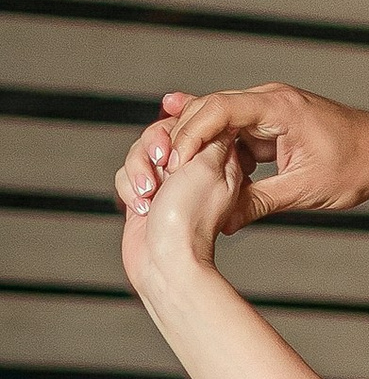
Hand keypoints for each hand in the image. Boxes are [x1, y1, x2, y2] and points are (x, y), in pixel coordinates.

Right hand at [116, 84, 368, 226]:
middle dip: (180, 135)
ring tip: (163, 166)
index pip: (219, 109)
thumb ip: (260, 203)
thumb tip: (221, 222)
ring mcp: (268, 109)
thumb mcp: (307, 191)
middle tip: (156, 165)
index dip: (190, 134)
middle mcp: (269, 100)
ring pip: (216, 119)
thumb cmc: (357, 168)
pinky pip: (231, 130)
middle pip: (209, 109)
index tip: (172, 162)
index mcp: (279, 107)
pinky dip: (210, 145)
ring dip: (192, 141)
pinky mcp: (269, 124)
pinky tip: (184, 158)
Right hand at [120, 131, 249, 309]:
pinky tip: (141, 207)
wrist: (166, 263)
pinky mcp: (151, 193)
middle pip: (168, 128)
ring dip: (139, 167)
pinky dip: (130, 186)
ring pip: (144, 147)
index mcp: (227, 159)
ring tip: (149, 192)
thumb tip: (212, 115)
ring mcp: (174, 180)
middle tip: (161, 164)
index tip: (172, 139)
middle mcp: (201, 167)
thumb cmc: (190, 220)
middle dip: (155, 144)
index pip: (204, 117)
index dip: (184, 121)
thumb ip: (210, 136)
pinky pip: (130, 171)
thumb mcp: (208, 167)